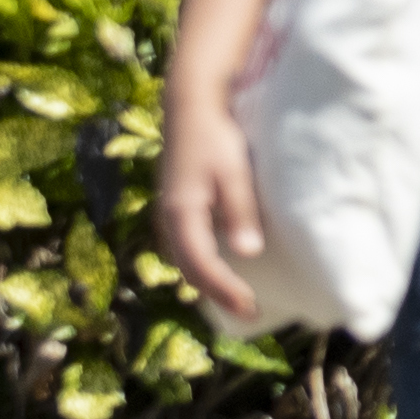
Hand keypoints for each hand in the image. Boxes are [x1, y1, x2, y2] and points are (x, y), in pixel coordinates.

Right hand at [152, 108, 266, 314]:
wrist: (191, 108)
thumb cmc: (216, 137)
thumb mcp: (234, 173)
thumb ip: (240, 211)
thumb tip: (247, 254)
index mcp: (181, 214)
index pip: (201, 265)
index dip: (225, 290)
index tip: (250, 307)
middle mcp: (168, 219)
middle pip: (189, 270)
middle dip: (216, 294)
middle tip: (248, 310)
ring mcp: (168, 214)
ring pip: (184, 260)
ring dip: (208, 282)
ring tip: (237, 297)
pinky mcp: (175, 207)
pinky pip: (185, 247)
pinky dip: (202, 264)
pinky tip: (222, 268)